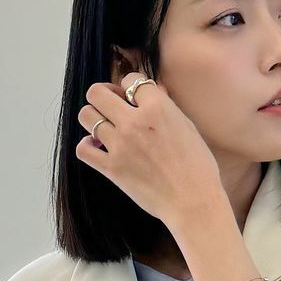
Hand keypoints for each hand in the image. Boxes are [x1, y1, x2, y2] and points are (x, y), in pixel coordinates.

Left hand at [75, 67, 221, 227]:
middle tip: (112, 106)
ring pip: (86, 115)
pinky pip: (82, 148)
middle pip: (97, 92)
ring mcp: (119, 144)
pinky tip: (99, 148)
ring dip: (93, 117)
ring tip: (105, 127)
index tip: (134, 97)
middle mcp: (134, 122)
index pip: (130, 79)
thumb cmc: (197, 166)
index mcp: (157, 107)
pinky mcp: (111, 168)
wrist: (193, 202)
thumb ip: (167, 105)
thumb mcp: (188, 127)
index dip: (131, 86)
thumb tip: (155, 88)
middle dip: (103, 95)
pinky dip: (87, 145)